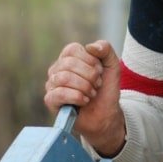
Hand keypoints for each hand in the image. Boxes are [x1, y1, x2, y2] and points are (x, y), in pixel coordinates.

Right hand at [44, 40, 123, 155]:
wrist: (106, 115)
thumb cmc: (105, 90)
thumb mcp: (112, 65)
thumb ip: (105, 49)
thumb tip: (90, 47)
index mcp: (68, 58)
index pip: (72, 50)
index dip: (90, 61)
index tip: (100, 72)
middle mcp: (57, 69)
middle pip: (68, 64)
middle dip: (89, 76)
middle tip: (97, 85)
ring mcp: (52, 85)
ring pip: (64, 78)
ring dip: (84, 87)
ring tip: (91, 94)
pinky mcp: (50, 100)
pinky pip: (59, 94)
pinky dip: (76, 97)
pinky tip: (84, 101)